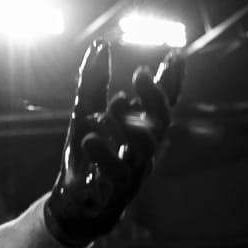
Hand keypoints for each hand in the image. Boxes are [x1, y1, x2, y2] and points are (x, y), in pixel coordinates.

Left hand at [43, 40, 184, 247]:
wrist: (73, 202)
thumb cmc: (85, 156)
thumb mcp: (84, 113)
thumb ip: (93, 81)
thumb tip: (100, 44)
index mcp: (141, 131)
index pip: (163, 104)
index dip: (171, 81)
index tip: (175, 55)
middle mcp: (144, 150)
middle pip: (161, 122)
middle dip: (155, 96)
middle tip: (141, 72)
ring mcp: (134, 172)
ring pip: (145, 147)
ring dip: (129, 122)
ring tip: (114, 101)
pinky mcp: (116, 192)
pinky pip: (117, 173)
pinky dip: (104, 153)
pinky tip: (89, 138)